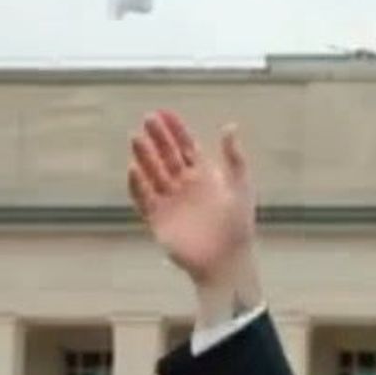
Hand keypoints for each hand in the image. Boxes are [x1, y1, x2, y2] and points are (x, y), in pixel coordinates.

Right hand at [127, 109, 256, 296]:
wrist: (228, 261)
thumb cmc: (238, 227)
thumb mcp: (241, 187)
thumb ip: (234, 158)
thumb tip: (229, 126)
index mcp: (204, 177)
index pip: (185, 147)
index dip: (175, 130)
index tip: (164, 113)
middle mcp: (184, 186)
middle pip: (166, 156)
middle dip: (157, 138)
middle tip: (148, 119)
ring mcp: (170, 201)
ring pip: (152, 173)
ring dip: (144, 156)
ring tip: (137, 138)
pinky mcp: (158, 219)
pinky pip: (143, 198)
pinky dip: (137, 185)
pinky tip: (134, 169)